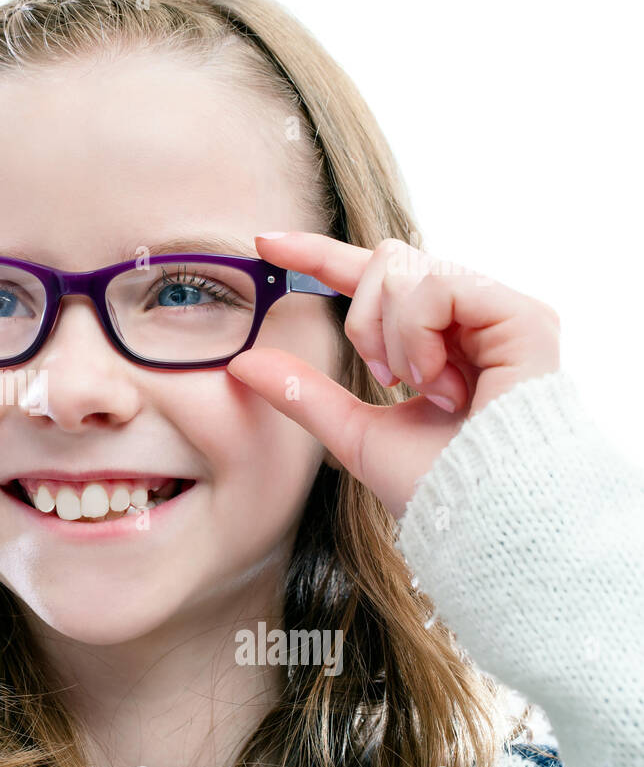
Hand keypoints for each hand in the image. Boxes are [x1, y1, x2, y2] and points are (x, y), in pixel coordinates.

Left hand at [227, 233, 560, 519]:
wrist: (487, 523)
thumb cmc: (436, 488)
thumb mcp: (354, 432)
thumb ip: (304, 392)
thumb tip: (241, 362)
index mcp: (438, 339)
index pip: (374, 278)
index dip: (320, 255)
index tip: (265, 243)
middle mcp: (472, 317)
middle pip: (386, 261)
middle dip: (363, 321)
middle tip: (388, 379)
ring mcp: (500, 313)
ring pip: (403, 268)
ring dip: (390, 337)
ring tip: (424, 389)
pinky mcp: (524, 316)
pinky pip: (438, 286)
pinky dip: (418, 334)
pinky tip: (442, 382)